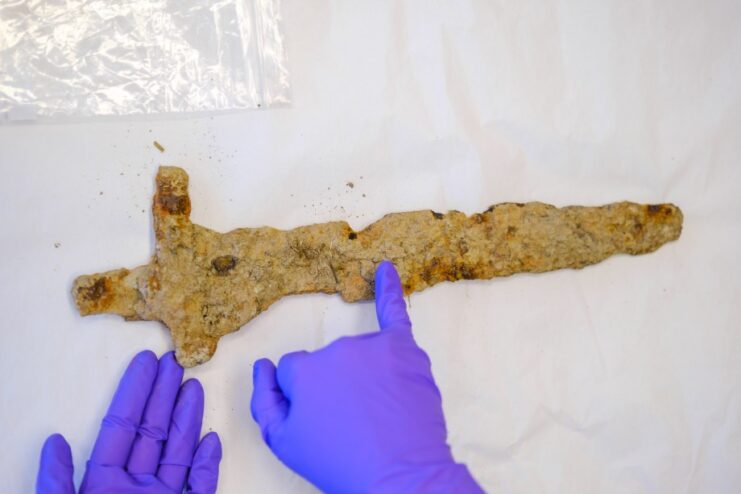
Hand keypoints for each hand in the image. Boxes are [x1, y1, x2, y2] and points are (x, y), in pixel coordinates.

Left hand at [37, 351, 220, 492]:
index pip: (121, 429)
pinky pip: (200, 487)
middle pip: (153, 433)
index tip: (145, 361)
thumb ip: (56, 482)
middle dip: (164, 394)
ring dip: (188, 419)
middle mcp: (134, 488)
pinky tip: (212, 440)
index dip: (134, 392)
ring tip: (194, 387)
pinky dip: (209, 466)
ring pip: (178, 454)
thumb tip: (54, 442)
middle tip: (175, 361)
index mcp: (103, 485)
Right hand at [250, 261, 483, 492]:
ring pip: (358, 352)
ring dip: (363, 375)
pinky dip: (390, 290)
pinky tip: (386, 270)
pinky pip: (395, 314)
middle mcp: (338, 349)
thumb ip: (263, 400)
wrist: (401, 477)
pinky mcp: (405, 350)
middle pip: (328, 361)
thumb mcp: (284, 443)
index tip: (323, 421)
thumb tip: (262, 366)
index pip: (295, 372)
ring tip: (379, 413)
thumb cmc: (340, 463)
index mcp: (304, 370)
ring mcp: (374, 346)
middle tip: (353, 424)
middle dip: (336, 387)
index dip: (306, 399)